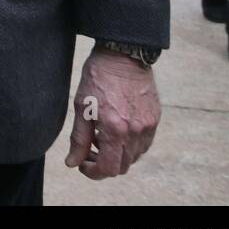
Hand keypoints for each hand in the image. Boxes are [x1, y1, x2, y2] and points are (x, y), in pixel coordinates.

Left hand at [65, 46, 160, 178]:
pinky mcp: (155, 120)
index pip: (108, 168)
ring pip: (134, 157)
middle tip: (88, 151)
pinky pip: (144, 144)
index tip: (82, 164)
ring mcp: (148, 127)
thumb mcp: (81, 107)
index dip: (93, 172)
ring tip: (101, 136)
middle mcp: (136, 132)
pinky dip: (130, 145)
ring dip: (117, 155)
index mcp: (115, 130)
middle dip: (103, 164)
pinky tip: (117, 130)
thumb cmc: (98, 78)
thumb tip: (72, 162)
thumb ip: (78, 139)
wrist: (123, 55)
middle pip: (122, 167)